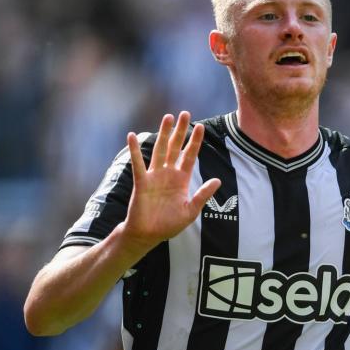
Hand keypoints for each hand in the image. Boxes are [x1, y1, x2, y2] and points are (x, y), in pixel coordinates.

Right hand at [122, 112, 220, 250]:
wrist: (149, 235)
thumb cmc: (169, 224)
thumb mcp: (191, 210)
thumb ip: (203, 195)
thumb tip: (217, 180)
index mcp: (182, 179)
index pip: (190, 156)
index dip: (195, 142)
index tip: (200, 126)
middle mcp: (168, 174)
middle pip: (175, 147)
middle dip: (180, 131)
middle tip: (185, 113)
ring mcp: (154, 176)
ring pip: (159, 150)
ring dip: (163, 133)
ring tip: (167, 117)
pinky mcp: (141, 182)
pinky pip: (138, 163)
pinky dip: (135, 150)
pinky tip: (132, 136)